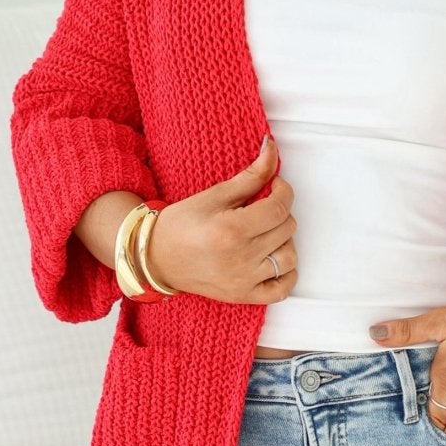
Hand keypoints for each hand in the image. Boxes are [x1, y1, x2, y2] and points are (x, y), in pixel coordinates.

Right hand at [145, 135, 297, 303]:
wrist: (156, 258)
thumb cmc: (180, 225)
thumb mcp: (214, 195)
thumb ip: (250, 175)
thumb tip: (272, 148)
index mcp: (232, 230)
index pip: (280, 207)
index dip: (283, 190)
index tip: (274, 186)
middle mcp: (241, 258)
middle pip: (287, 229)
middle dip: (279, 212)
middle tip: (261, 208)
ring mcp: (244, 281)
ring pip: (289, 257)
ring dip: (283, 241)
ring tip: (264, 233)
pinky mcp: (243, 296)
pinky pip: (282, 290)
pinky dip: (286, 274)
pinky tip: (273, 259)